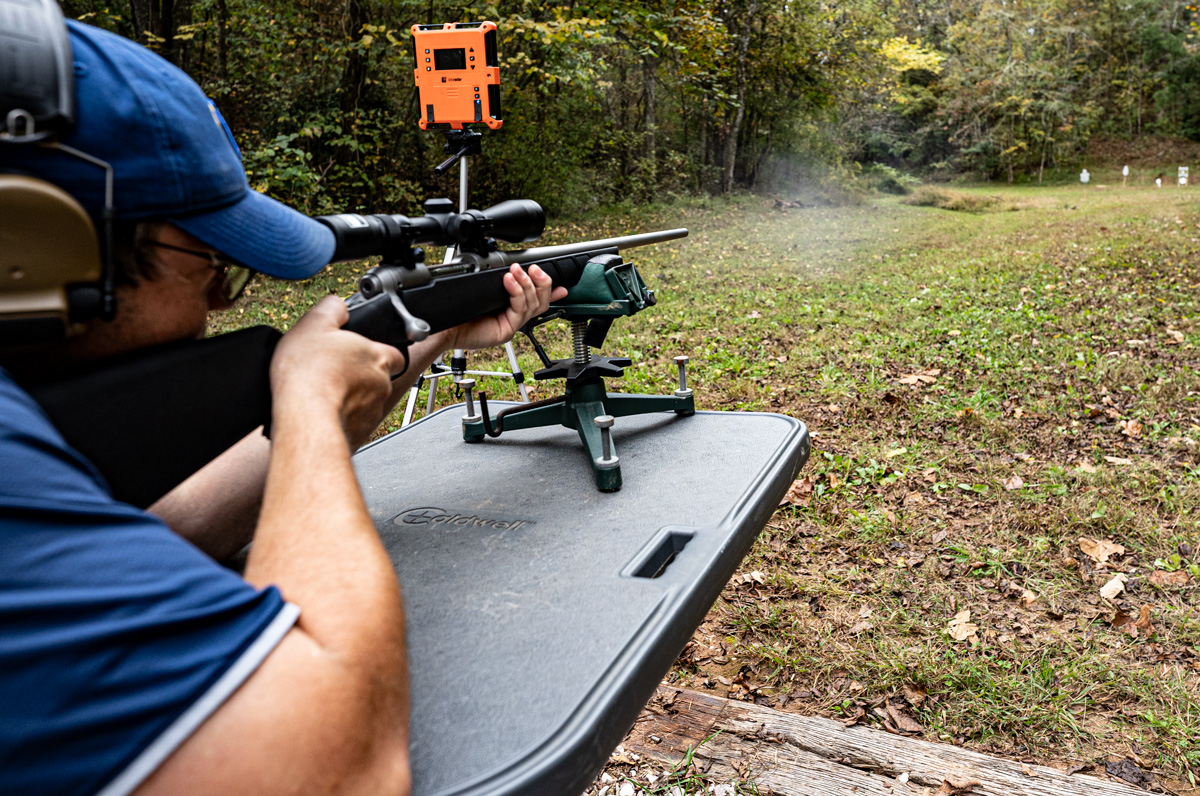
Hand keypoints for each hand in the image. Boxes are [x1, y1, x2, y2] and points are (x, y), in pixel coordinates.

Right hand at [270, 295, 405, 445]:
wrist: (304, 418)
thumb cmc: (309, 373)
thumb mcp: (315, 323)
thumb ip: (333, 308)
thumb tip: (339, 305)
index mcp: (378, 356)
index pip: (395, 351)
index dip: (378, 350)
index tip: (362, 351)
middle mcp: (382, 384)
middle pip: (378, 376)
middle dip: (360, 374)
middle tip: (335, 371)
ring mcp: (373, 411)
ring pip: (367, 400)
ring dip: (351, 396)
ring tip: (325, 391)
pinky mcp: (361, 432)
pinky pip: (355, 422)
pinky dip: (342, 416)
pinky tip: (322, 409)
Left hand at [442, 264, 567, 350]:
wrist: (443, 325)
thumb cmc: (457, 308)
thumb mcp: (482, 286)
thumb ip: (499, 279)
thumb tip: (511, 266)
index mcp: (510, 308)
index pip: (537, 300)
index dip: (551, 292)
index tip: (562, 285)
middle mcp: (513, 318)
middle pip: (541, 302)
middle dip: (542, 282)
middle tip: (534, 269)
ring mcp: (511, 325)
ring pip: (534, 305)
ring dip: (527, 284)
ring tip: (516, 271)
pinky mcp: (505, 331)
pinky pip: (520, 311)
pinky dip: (517, 293)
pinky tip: (509, 281)